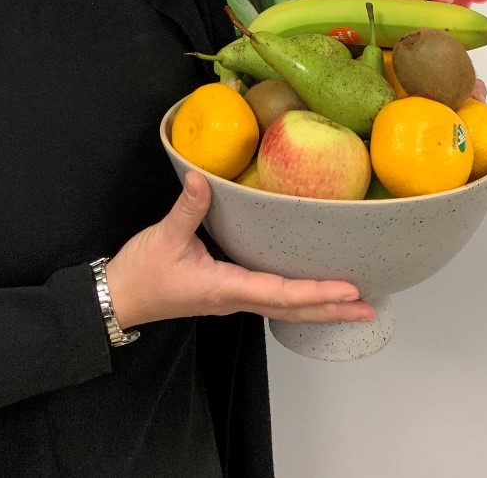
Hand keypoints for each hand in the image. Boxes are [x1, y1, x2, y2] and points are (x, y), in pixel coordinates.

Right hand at [104, 171, 374, 328]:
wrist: (118, 297)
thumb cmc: (141, 273)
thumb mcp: (163, 237)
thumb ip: (187, 208)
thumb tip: (201, 177)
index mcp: (225, 288)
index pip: (280, 292)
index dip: (315, 292)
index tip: (347, 290)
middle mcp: (235, 298)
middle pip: (291, 308)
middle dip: (331, 309)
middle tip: (368, 308)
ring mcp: (231, 298)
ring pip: (284, 306)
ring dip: (319, 306)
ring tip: (352, 304)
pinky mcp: (225, 291)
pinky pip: (270, 297)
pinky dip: (297, 297)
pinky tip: (309, 292)